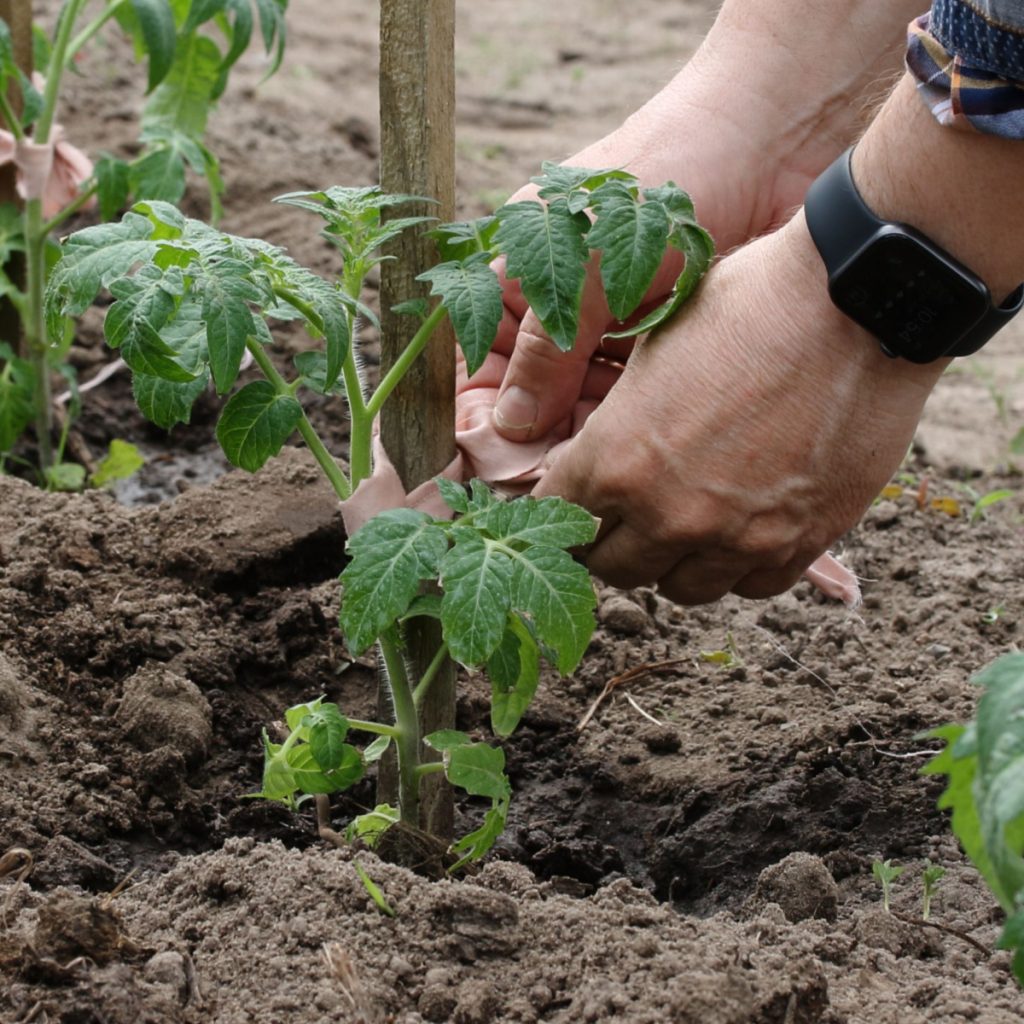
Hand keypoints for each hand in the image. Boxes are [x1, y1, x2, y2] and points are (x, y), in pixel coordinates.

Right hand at [489, 0, 921, 441]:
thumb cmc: (661, 181)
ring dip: (593, 439)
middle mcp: (556, 309)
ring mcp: (607, 327)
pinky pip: (632, 398)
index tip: (509, 469)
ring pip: (582, 405)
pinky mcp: (657, 341)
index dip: (487, 422)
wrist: (769, 141)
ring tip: (612, 470)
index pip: (477, 369)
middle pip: (531, 399)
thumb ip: (549, 353)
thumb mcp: (589, 271)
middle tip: (569, 483)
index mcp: (516, 280)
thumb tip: (511, 430)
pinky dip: (635, 424)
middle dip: (547, 441)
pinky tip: (647, 447)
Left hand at [532, 215, 946, 603]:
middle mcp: (669, 514)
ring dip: (672, 562)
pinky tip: (741, 530)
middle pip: (612, 567)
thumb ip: (615, 425)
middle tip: (624, 517)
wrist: (858, 302)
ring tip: (684, 525)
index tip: (576, 498)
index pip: (563, 514)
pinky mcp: (799, 544)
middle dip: (610, 541)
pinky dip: (737, 566)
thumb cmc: (746, 305)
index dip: (563, 505)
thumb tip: (595, 461)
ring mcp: (736, 538)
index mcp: (617, 461)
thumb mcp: (652, 350)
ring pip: (678, 590)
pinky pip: (750, 588)